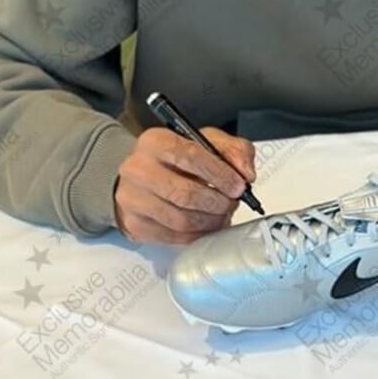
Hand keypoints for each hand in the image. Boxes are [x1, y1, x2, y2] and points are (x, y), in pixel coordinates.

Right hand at [114, 126, 256, 243]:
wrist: (140, 177)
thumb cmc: (175, 159)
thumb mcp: (205, 142)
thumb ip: (232, 150)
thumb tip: (245, 173)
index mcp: (155, 141)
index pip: (191, 157)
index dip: (220, 174)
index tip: (238, 186)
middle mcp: (138, 169)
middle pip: (186, 193)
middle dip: (217, 202)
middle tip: (232, 203)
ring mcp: (132, 199)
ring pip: (181, 219)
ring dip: (210, 221)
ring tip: (222, 215)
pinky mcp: (134, 224)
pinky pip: (173, 236)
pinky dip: (197, 235)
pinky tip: (206, 226)